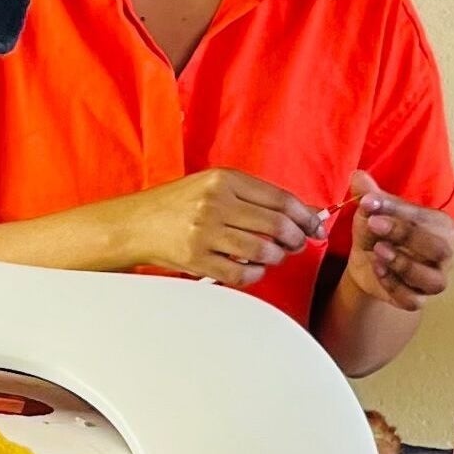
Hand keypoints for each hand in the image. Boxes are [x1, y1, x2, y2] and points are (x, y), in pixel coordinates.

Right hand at [107, 169, 322, 286]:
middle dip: (297, 239)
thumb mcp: (214, 186)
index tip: (317, 226)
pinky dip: (255, 274)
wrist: (136, 224)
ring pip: (263, 251)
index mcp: (224, 179)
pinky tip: (253, 268)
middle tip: (298, 244)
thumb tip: (306, 212)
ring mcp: (205, 232)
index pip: (280, 199)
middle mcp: (216, 203)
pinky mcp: (197, 259)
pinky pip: (242, 273)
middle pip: (277, 225)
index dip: (306, 216)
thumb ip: (256, 197)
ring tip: (273, 256)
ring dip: (276, 257)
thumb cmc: (180, 205)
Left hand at [340, 169, 453, 312]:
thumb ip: (369, 196)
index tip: (369, 202)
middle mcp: (445, 254)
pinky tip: (378, 270)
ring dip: (404, 265)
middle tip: (374, 224)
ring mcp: (434, 280)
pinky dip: (395, 286)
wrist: (366, 261)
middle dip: (406, 235)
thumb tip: (358, 177)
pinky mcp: (418, 299)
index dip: (398, 210)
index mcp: (441, 226)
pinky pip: (414, 300)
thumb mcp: (371, 211)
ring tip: (378, 251)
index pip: (427, 218)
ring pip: (433, 280)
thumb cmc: (378, 231)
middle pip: (439, 249)